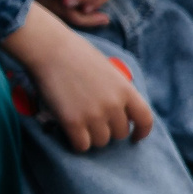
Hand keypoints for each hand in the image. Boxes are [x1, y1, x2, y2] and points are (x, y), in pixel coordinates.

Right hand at [4, 5, 154, 151]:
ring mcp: (94, 115)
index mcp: (125, 90)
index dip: (141, 132)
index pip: (145, 120)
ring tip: (78, 123)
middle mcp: (114, 105)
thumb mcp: (106, 70)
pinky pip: (82, 146)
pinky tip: (69, 132)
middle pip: (119, 133)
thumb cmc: (73, 53)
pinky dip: (76, 142)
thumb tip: (117, 111)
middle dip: (108, 130)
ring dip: (91, 136)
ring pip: (101, 141)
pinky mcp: (73, 122)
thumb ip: (116, 91)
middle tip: (92, 121)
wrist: (48, 48)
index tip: (134, 137)